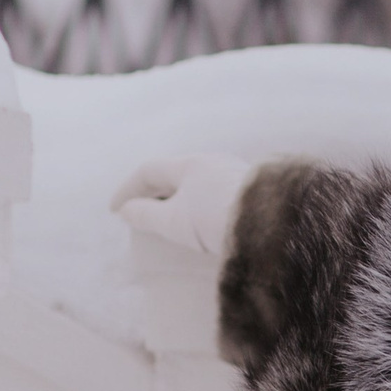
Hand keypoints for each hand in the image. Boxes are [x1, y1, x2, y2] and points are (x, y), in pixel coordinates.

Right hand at [110, 153, 254, 259]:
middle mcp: (214, 163)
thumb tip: (127, 210)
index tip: (115, 211)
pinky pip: (217, 197)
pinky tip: (205, 227)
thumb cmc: (216, 219)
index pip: (149, 170)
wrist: (275, 225)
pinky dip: (200, 209)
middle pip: (175, 175)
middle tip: (140, 214)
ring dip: (179, 202)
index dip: (128, 189)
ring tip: (171, 223)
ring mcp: (237, 177)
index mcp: (191, 164)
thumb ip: (146, 215)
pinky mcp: (255, 194)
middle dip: (154, 194)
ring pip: (198, 186)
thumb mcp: (174, 221)